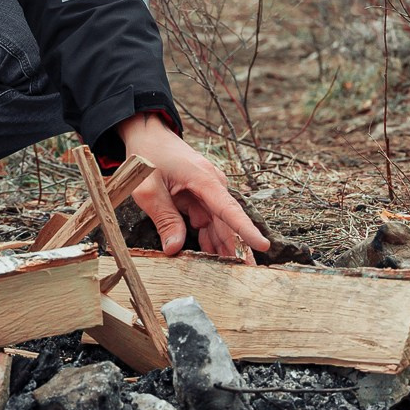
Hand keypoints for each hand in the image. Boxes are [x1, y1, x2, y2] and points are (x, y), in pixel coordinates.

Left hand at [118, 114, 271, 259]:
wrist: (148, 135)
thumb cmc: (147, 157)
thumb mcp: (148, 190)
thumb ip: (164, 219)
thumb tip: (175, 249)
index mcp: (204, 180)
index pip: (229, 210)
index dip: (245, 230)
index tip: (262, 245)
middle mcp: (212, 186)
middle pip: (228, 223)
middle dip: (237, 249)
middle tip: (246, 274)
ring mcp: (207, 192)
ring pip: (218, 225)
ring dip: (222, 247)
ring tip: (229, 273)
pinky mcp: (200, 197)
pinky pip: (207, 222)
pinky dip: (208, 240)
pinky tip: (210, 258)